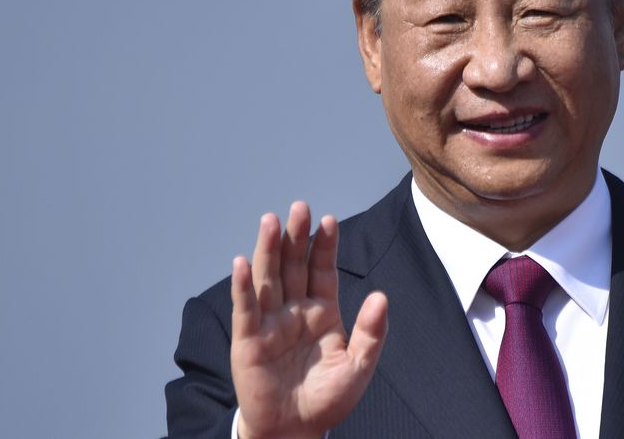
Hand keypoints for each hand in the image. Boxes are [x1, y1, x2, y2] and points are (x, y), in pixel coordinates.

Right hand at [230, 202, 388, 438]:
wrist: (295, 431)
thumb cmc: (327, 399)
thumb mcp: (358, 366)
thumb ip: (371, 332)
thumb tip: (381, 297)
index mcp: (322, 311)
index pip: (322, 269)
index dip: (324, 245)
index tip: (328, 220)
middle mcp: (294, 310)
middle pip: (294, 265)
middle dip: (296, 236)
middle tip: (299, 207)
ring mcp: (270, 323)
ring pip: (268, 278)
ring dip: (267, 249)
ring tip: (270, 220)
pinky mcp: (248, 341)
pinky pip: (246, 309)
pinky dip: (244, 287)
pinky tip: (242, 263)